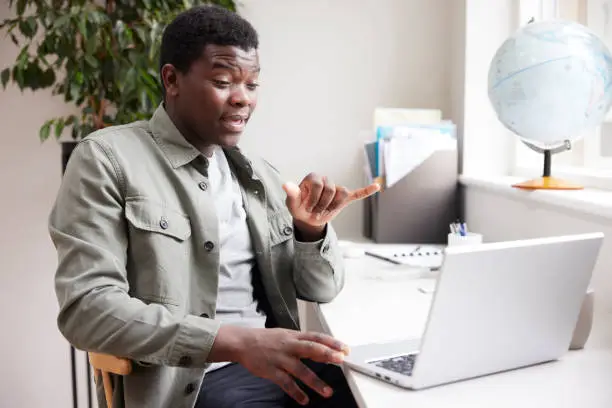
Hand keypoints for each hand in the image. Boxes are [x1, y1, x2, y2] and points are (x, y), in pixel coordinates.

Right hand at [209, 326, 349, 405]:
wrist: (243, 343)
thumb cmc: (267, 340)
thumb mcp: (286, 336)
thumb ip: (303, 343)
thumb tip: (324, 351)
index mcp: (294, 336)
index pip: (316, 337)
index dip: (331, 342)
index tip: (345, 348)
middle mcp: (289, 346)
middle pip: (310, 348)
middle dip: (326, 354)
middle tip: (340, 360)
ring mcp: (280, 358)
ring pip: (300, 370)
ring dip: (315, 381)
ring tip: (327, 392)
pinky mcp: (271, 371)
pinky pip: (285, 383)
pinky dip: (296, 392)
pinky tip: (304, 400)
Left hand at [283, 173, 379, 229]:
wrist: (307, 218)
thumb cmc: (299, 208)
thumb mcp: (292, 203)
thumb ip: (292, 194)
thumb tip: (286, 185)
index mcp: (313, 178)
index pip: (318, 184)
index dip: (313, 199)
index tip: (306, 208)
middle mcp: (326, 180)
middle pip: (331, 189)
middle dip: (322, 205)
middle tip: (314, 212)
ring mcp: (335, 189)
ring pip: (342, 193)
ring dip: (332, 206)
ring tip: (324, 211)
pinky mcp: (344, 199)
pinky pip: (357, 194)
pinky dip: (366, 191)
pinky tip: (376, 186)